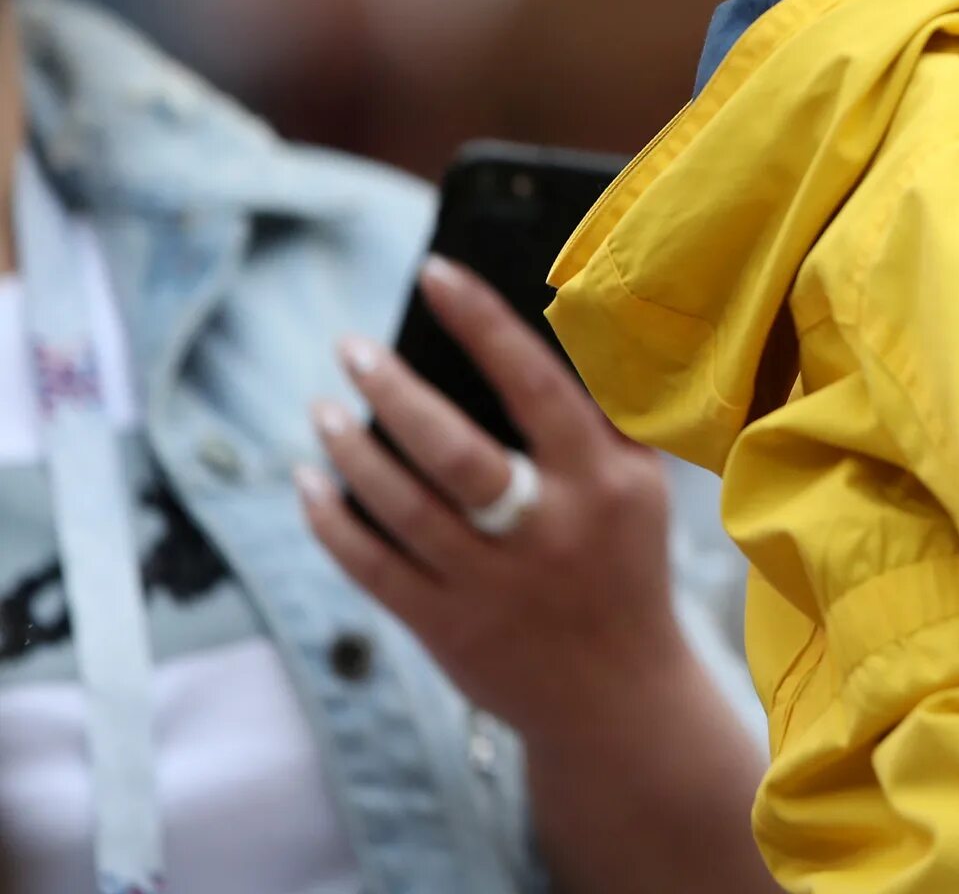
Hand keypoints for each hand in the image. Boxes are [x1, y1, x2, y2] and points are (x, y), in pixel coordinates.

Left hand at [296, 255, 687, 732]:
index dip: (482, 324)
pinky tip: (309, 481)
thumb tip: (548, 325)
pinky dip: (332, 521)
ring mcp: (492, 583)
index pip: (536, 385)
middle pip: (453, 450)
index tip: (435, 272)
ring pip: (402, 506)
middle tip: (350, 348)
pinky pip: (372, 566)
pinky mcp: (446, 628)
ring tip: (322, 410)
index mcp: (602, 482)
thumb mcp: (639, 486)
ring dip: (352, 451)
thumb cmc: (623, 561)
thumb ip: (603, 417)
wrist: (616, 694)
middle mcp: (547, 529)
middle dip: (393, 391)